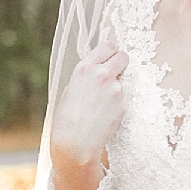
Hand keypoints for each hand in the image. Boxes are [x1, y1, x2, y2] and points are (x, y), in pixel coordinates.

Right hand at [50, 39, 127, 185]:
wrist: (75, 143)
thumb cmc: (67, 118)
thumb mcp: (71, 88)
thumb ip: (88, 75)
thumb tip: (101, 68)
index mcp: (85, 68)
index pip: (108, 46)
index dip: (110, 52)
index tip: (110, 58)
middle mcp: (102, 75)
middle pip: (123, 56)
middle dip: (121, 63)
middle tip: (115, 74)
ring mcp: (115, 89)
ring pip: (124, 80)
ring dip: (117, 87)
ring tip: (100, 105)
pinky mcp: (123, 104)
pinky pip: (123, 97)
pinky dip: (117, 103)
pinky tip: (105, 114)